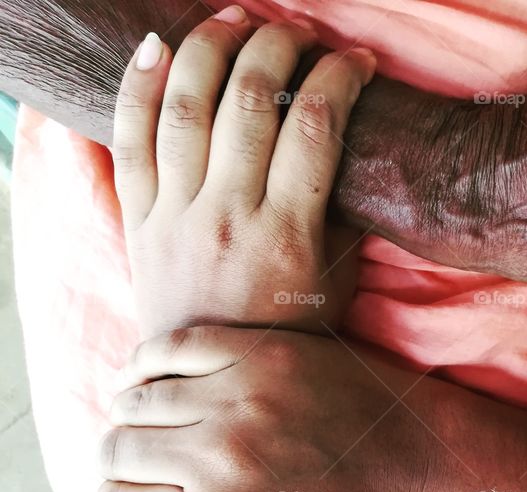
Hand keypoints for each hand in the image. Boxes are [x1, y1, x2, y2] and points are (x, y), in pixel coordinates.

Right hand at [96, 326, 425, 491]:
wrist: (402, 445)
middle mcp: (220, 454)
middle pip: (114, 454)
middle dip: (117, 467)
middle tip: (144, 468)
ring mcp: (238, 394)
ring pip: (131, 402)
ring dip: (128, 418)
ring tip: (151, 430)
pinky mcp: (255, 350)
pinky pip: (166, 348)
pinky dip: (142, 365)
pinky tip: (148, 383)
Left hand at [112, 11, 375, 335]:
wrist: (212, 378)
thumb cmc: (287, 331)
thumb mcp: (336, 281)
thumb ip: (341, 215)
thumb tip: (347, 147)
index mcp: (286, 233)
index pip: (316, 127)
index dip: (340, 77)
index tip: (356, 61)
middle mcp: (227, 216)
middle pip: (252, 101)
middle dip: (280, 47)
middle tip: (301, 33)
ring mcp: (175, 215)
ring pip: (187, 107)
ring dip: (213, 46)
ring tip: (238, 18)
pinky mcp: (138, 218)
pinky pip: (129, 139)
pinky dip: (139, 84)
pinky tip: (160, 46)